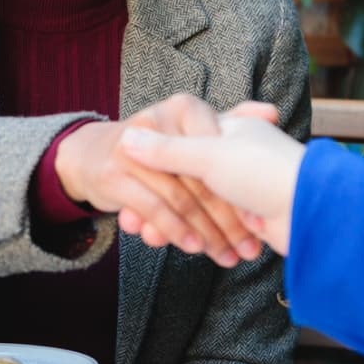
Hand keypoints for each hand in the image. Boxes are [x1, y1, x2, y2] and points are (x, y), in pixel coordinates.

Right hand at [54, 94, 271, 266]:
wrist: (90, 157)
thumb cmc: (162, 147)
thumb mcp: (201, 131)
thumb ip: (235, 120)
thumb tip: (272, 111)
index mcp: (185, 108)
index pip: (218, 155)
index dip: (241, 189)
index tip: (259, 223)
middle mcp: (156, 120)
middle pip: (201, 180)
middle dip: (227, 221)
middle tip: (247, 250)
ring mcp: (131, 149)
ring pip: (180, 198)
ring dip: (205, 233)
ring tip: (225, 256)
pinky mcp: (114, 176)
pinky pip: (153, 209)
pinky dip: (174, 231)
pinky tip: (192, 247)